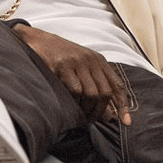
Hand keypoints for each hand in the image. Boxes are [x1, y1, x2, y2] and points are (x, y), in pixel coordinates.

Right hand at [12, 24, 131, 124]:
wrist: (37, 40)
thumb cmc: (59, 56)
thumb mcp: (81, 66)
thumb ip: (95, 86)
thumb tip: (108, 115)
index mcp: (98, 60)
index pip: (117, 85)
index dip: (123, 105)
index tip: (125, 122)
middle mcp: (90, 60)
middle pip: (105, 92)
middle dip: (100, 111)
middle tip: (91, 120)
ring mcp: (77, 62)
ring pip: (91, 93)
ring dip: (86, 109)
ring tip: (80, 115)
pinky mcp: (62, 65)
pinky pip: (75, 90)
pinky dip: (74, 101)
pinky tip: (69, 104)